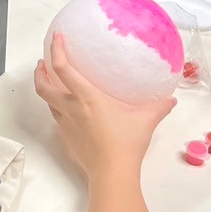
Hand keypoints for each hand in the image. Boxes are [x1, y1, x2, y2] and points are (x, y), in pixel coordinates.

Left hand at [33, 33, 175, 181]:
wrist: (111, 173)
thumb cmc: (126, 144)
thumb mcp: (146, 121)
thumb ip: (158, 107)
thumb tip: (171, 100)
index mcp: (87, 97)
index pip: (63, 68)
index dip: (56, 51)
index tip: (56, 38)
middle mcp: (71, 107)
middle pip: (43, 85)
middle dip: (39, 71)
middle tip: (43, 62)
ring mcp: (66, 123)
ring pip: (46, 101)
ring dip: (45, 88)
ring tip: (51, 80)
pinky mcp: (66, 137)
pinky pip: (56, 116)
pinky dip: (55, 105)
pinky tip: (66, 107)